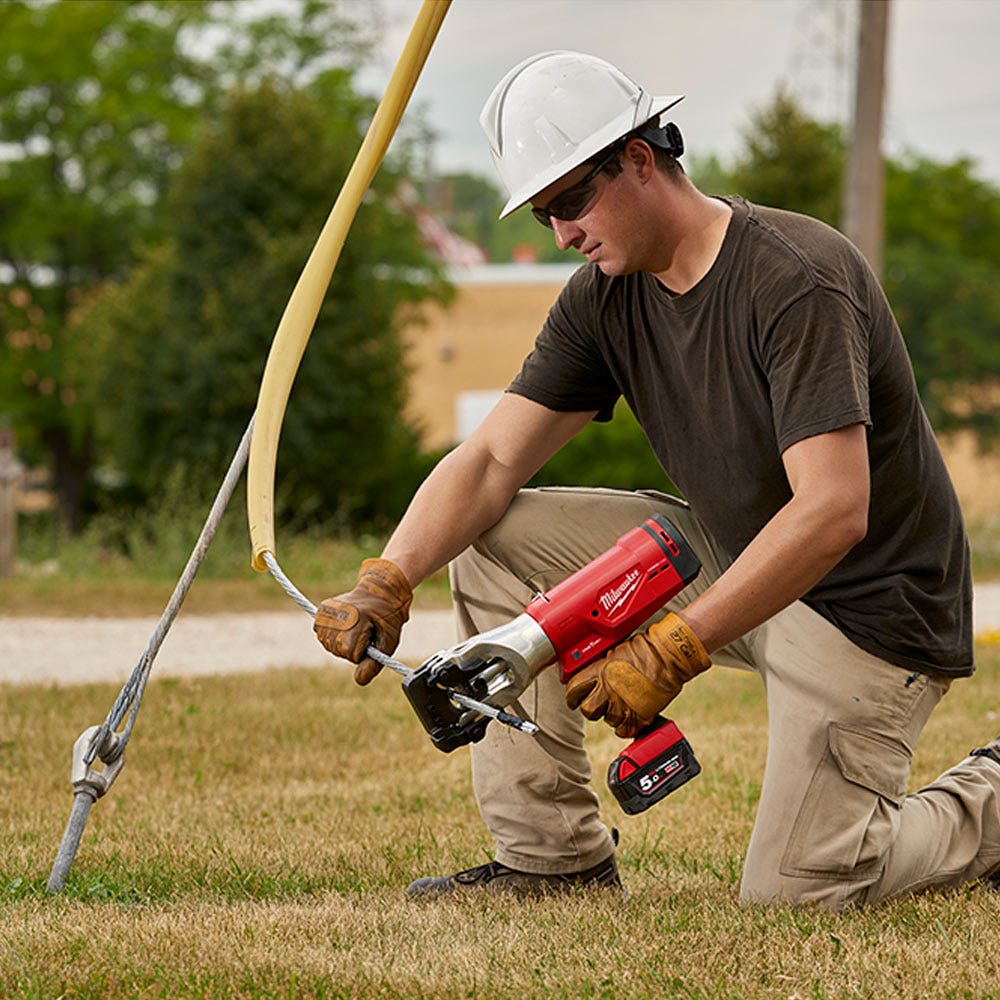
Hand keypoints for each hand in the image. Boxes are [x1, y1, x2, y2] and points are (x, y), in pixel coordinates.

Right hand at [314, 558, 411, 684]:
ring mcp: (328, 609)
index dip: (362, 652)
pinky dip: (331, 635)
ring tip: (355, 628)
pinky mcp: (322, 609)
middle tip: (364, 633)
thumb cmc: (388, 617)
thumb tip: (359, 681)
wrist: (381, 592)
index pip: (349, 652)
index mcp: (356, 618)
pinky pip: (321, 634)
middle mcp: (338, 612)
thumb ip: (374, 663)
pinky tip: (344, 626)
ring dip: (341, 643)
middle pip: (337, 650)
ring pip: (327, 644)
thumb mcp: (389, 641)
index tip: (371, 639)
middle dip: (351, 649)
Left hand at [564, 613, 710, 737]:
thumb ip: (601, 665)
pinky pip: (624, 730)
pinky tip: (632, 714)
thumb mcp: (616, 651)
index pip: (573, 690)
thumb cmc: (646, 648)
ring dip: (613, 714)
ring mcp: (623, 706)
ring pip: (608, 721)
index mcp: (599, 672)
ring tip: (624, 702)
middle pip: (588, 711)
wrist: (670, 657)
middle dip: (592, 708)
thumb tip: (593, 672)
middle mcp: (608, 691)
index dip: (573, 696)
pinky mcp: (639, 717)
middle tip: (600, 702)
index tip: (575, 698)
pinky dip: (627, 725)